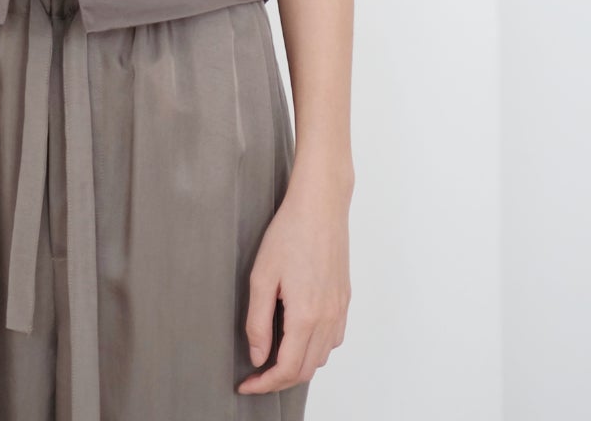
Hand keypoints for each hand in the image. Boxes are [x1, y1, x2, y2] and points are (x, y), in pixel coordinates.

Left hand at [237, 178, 350, 395]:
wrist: (321, 206)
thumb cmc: (290, 233)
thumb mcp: (262, 276)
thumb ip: (257, 321)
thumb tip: (257, 355)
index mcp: (305, 317)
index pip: (286, 370)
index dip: (264, 383)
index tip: (246, 385)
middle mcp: (327, 319)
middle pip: (305, 370)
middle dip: (279, 380)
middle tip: (256, 375)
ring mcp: (339, 310)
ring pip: (321, 357)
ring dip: (298, 365)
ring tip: (274, 356)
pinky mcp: (344, 299)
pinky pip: (333, 339)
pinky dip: (315, 349)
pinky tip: (299, 336)